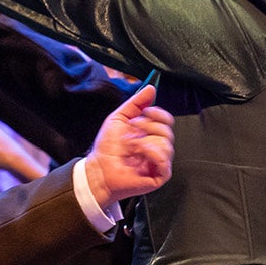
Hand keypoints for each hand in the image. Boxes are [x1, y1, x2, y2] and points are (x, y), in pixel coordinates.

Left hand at [83, 83, 174, 205]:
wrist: (98, 169)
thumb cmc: (106, 149)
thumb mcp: (119, 118)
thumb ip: (135, 103)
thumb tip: (150, 88)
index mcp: (150, 135)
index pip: (167, 121)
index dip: (158, 114)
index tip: (145, 112)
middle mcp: (156, 148)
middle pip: (167, 131)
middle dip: (148, 127)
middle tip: (132, 130)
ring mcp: (159, 162)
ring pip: (167, 144)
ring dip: (144, 141)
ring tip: (130, 147)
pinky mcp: (159, 175)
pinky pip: (165, 160)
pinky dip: (151, 153)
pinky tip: (139, 154)